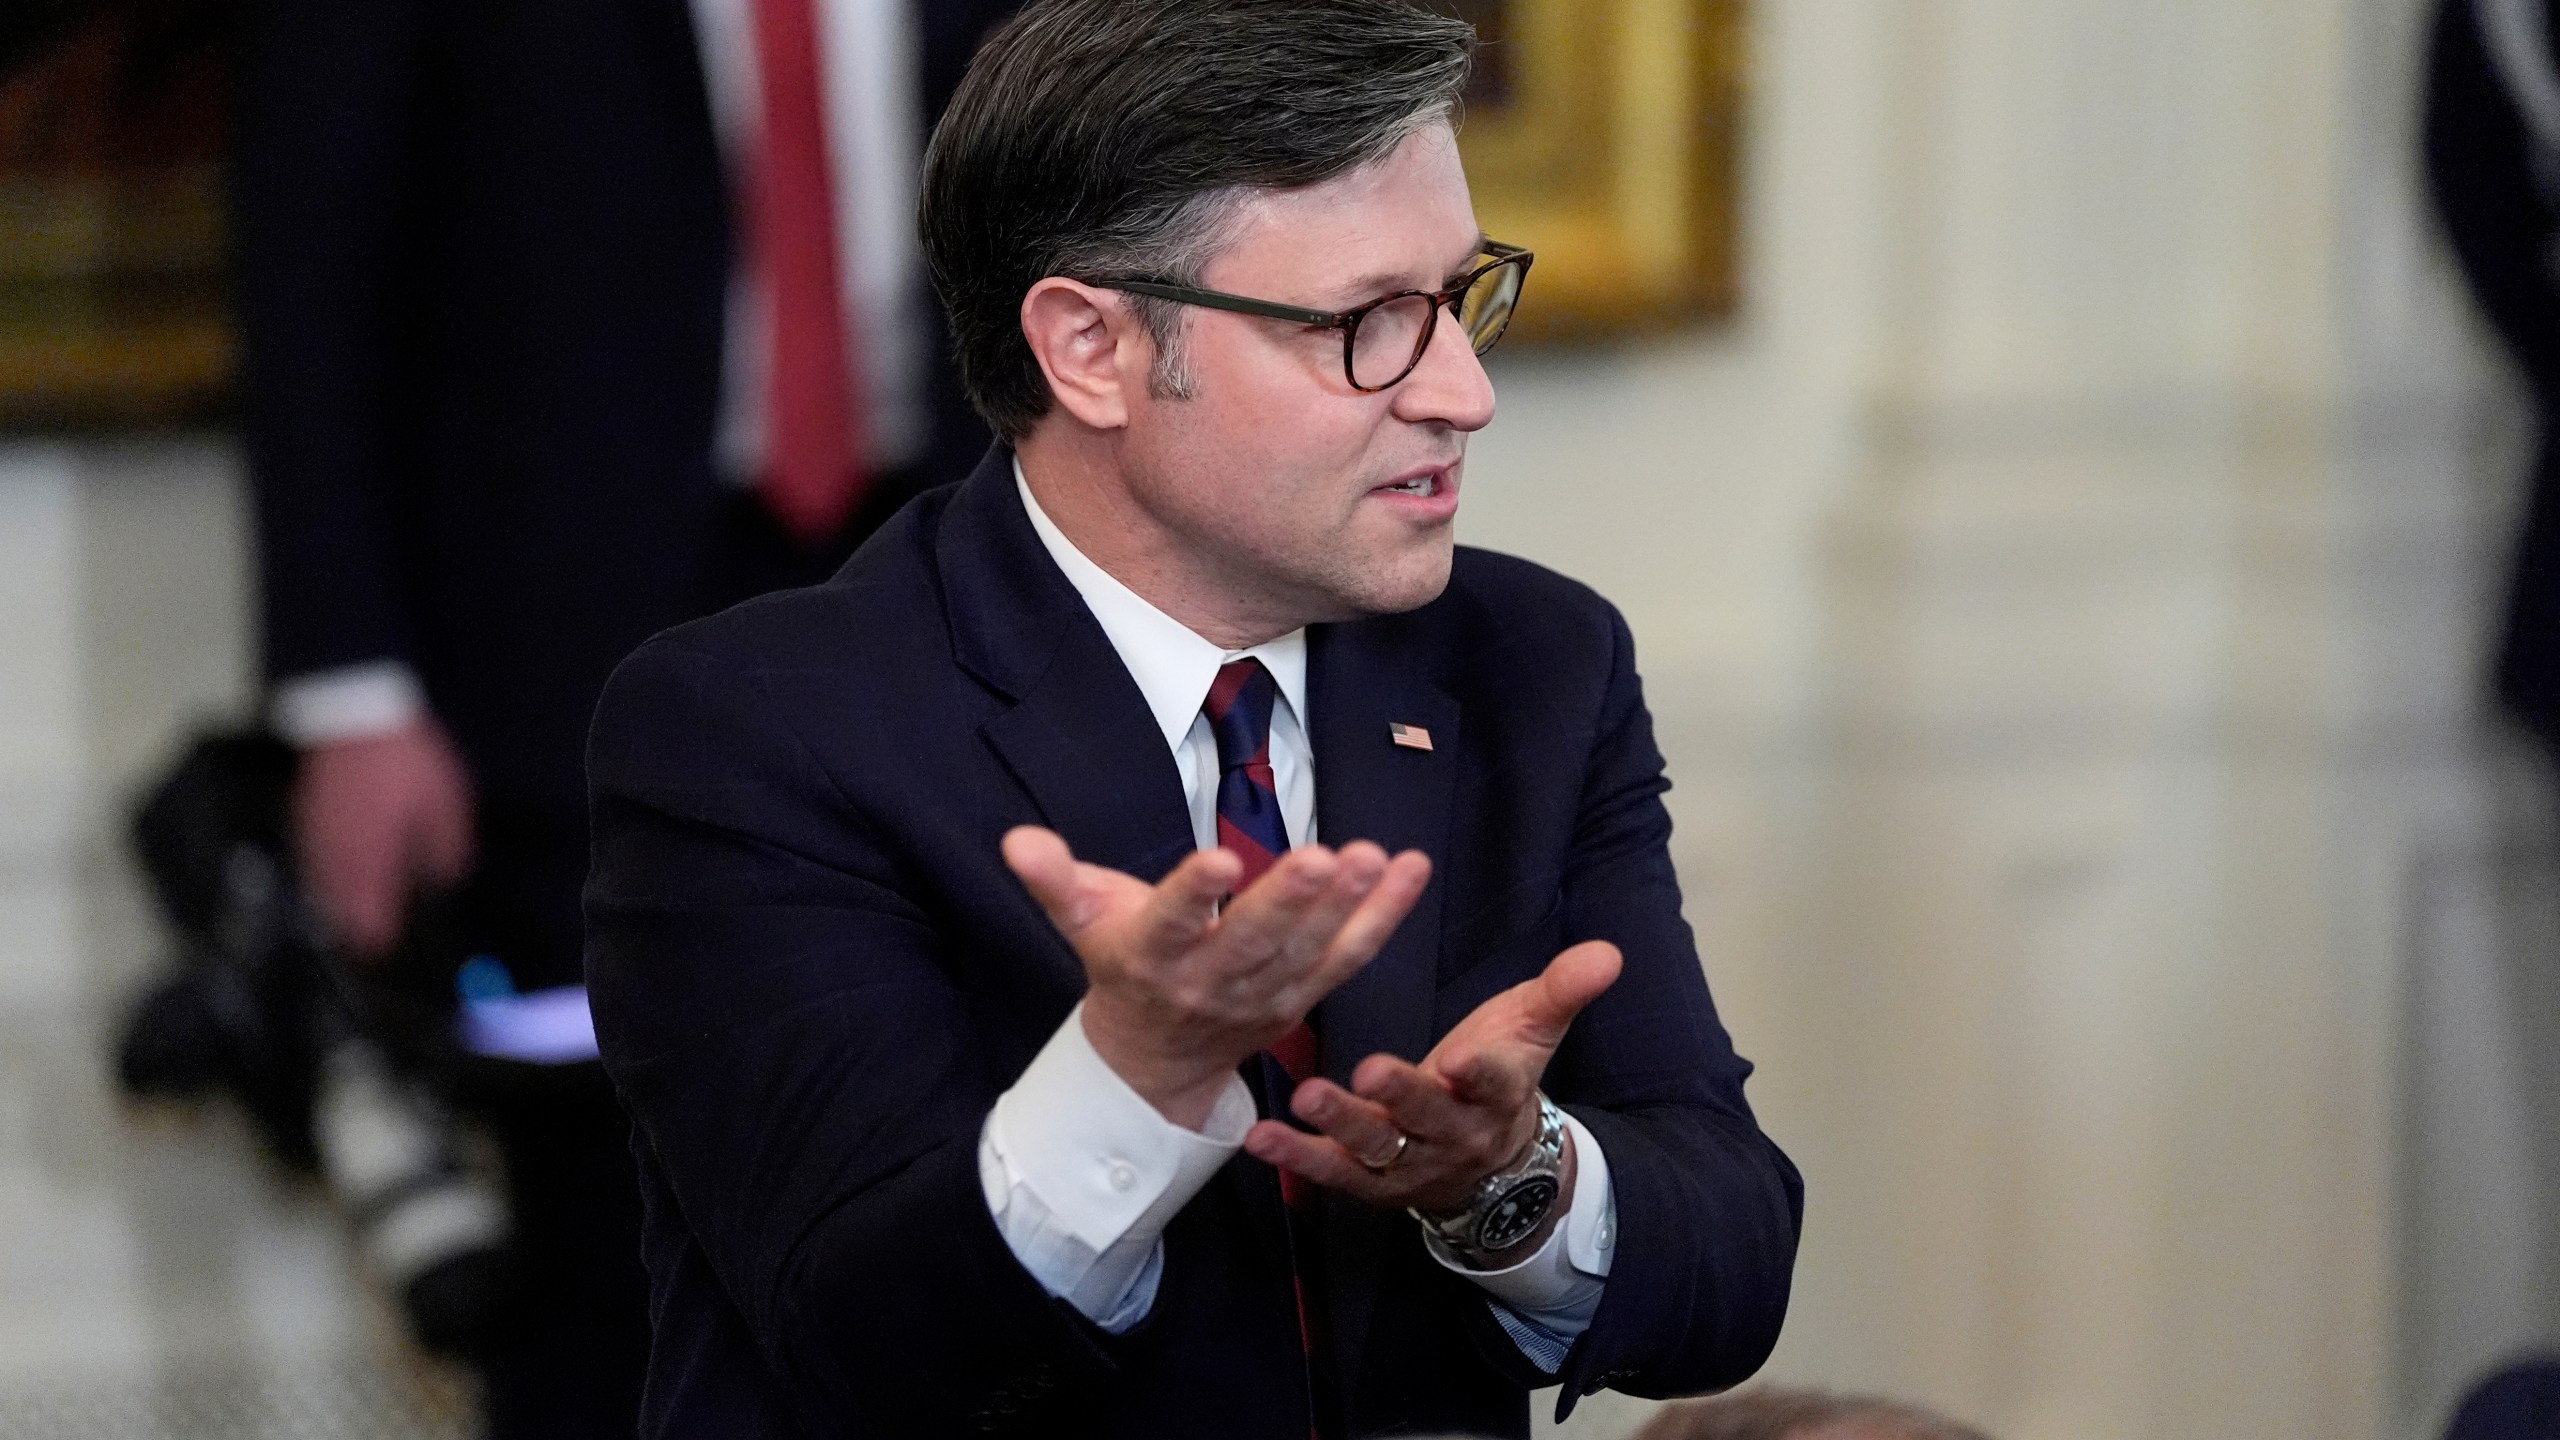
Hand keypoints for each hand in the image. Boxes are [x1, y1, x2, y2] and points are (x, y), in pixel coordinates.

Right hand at [291, 718, 475, 957]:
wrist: (356, 713)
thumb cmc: (407, 761)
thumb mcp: (444, 804)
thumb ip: (447, 847)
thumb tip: (447, 877)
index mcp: (375, 858)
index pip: (370, 915)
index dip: (378, 938)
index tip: (385, 951)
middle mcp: (340, 855)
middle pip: (339, 908)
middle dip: (355, 927)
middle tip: (370, 942)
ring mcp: (317, 835)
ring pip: (321, 886)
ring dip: (337, 904)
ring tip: (353, 916)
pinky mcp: (305, 813)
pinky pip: (311, 859)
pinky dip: (324, 874)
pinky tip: (334, 873)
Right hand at [1002, 826, 1432, 1129]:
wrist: (1156, 1062)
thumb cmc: (1124, 968)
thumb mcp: (1083, 923)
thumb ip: (1055, 879)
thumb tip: (1017, 839)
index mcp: (1153, 956)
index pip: (1173, 922)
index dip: (1195, 894)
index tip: (1220, 860)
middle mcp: (1211, 981)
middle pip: (1254, 941)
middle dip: (1290, 902)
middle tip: (1322, 858)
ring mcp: (1265, 995)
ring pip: (1310, 951)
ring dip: (1348, 906)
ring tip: (1374, 858)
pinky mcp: (1305, 997)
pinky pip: (1351, 956)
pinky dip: (1386, 915)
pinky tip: (1413, 868)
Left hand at [1242, 939, 1621, 1223]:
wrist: (1489, 1163)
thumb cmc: (1498, 1076)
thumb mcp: (1530, 1029)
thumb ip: (1562, 991)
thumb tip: (1610, 954)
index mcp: (1495, 1094)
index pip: (1494, 1082)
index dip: (1481, 1073)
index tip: (1466, 1060)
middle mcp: (1453, 1133)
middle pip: (1427, 1115)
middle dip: (1400, 1096)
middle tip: (1367, 1072)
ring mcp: (1408, 1161)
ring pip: (1376, 1145)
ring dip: (1339, 1124)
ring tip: (1306, 1097)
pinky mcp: (1368, 1179)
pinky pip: (1332, 1170)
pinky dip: (1296, 1156)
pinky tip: (1260, 1138)